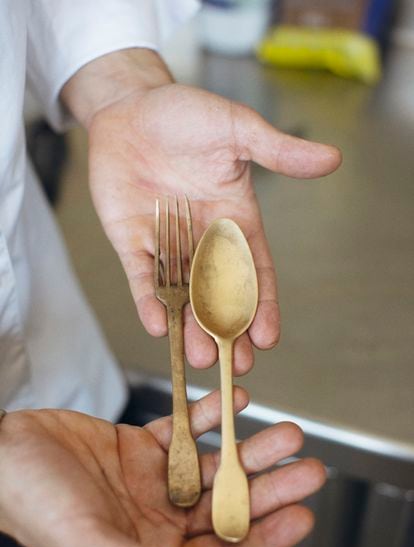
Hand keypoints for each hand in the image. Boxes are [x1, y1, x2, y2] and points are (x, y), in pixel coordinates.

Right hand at [0, 390, 324, 546]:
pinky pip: (182, 429)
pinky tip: (235, 402)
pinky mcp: (138, 446)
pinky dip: (208, 416)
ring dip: (246, 447)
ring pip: (211, 464)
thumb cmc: (35, 503)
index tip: (303, 516)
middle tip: (307, 466)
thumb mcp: (88, 543)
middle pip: (226, 503)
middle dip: (268, 485)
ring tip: (284, 431)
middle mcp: (156, 517)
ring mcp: (150, 480)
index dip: (264, 537)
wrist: (5, 453)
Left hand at [62, 50, 340, 374]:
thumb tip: (332, 158)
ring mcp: (167, 245)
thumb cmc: (186, 115)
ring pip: (182, 295)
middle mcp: (202, 240)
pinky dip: (149, 302)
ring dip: (190, 328)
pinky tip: (158, 326)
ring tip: (199, 358)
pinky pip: (142, 278)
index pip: (253, 271)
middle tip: (235, 364)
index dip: (261, 305)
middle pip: (218, 295)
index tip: (268, 337)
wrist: (130, 108)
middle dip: (227, 330)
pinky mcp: (132, 243)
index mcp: (234, 221)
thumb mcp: (237, 129)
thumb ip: (278, 151)